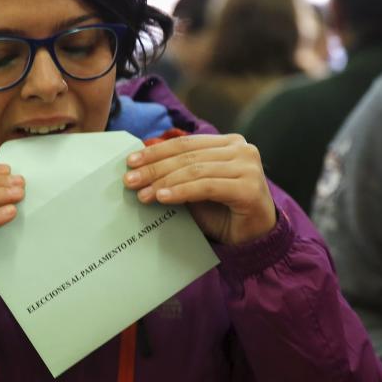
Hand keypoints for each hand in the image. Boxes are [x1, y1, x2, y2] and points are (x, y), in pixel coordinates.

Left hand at [123, 133, 274, 244]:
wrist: (253, 238)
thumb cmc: (222, 212)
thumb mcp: (195, 188)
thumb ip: (177, 173)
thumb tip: (139, 166)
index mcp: (228, 143)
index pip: (185, 143)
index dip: (156, 152)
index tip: (130, 162)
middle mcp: (242, 149)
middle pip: (188, 156)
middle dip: (154, 168)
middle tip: (129, 180)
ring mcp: (248, 167)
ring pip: (195, 170)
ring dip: (164, 183)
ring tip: (142, 194)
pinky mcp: (249, 187)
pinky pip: (206, 187)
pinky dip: (181, 192)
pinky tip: (162, 198)